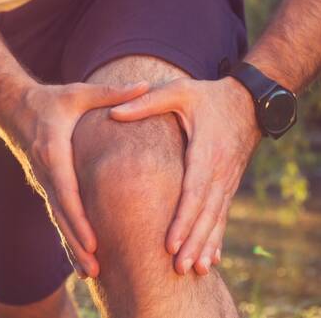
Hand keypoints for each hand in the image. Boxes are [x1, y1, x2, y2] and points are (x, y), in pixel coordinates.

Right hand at [7, 81, 148, 277]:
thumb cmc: (50, 100)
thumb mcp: (79, 92)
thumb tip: (146, 85)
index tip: (93, 241)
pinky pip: (57, 214)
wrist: (13, 107)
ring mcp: (43, 181)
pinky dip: (67, 236)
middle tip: (95, 270)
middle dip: (77, 243)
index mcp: (54, 151)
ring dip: (72, 247)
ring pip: (58, 219)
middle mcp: (46, 172)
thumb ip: (112, 92)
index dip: (79, 218)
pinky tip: (80, 256)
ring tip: (91, 273)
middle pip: (61, 214)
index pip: (66, 190)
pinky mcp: (45, 185)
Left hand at [109, 77, 260, 275]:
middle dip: (192, 242)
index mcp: (206, 152)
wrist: (248, 101)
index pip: (194, 192)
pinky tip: (211, 258)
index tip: (169, 242)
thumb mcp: (178, 91)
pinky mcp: (228, 184)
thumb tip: (113, 113)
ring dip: (205, 245)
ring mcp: (227, 180)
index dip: (182, 219)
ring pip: (216, 219)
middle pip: (206, 213)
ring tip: (194, 270)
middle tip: (179, 268)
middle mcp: (220, 171)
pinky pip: (222, 215)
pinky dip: (217, 237)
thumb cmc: (208, 96)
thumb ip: (147, 102)